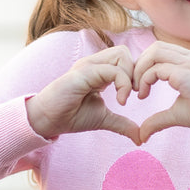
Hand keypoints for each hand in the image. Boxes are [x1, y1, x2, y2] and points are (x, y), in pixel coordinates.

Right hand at [26, 47, 140, 143]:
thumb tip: (141, 137)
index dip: (136, 75)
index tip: (136, 96)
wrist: (48, 120)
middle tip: (134, 95)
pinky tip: (121, 102)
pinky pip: (113, 70)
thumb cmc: (72, 116)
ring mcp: (89, 65)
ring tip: (125, 98)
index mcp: (100, 70)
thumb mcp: (104, 119)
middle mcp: (95, 64)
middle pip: (126, 52)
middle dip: (136, 73)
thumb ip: (123, 124)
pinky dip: (123, 85)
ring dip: (130, 77)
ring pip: (122, 55)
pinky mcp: (85, 72)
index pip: (126, 59)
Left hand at [131, 41, 189, 144]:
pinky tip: (144, 95)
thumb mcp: (176, 114)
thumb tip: (142, 135)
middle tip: (134, 86)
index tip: (139, 86)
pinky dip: (145, 80)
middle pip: (155, 47)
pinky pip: (157, 69)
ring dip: (140, 70)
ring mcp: (189, 63)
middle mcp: (189, 57)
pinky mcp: (185, 74)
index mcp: (189, 61)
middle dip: (139, 65)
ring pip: (154, 52)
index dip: (145, 65)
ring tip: (138, 90)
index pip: (160, 50)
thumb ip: (158, 119)